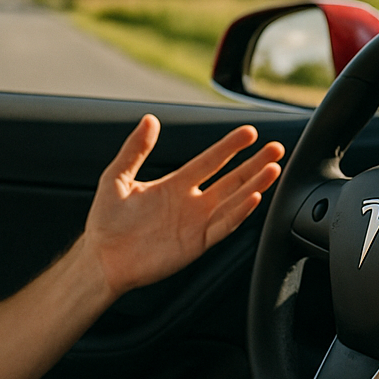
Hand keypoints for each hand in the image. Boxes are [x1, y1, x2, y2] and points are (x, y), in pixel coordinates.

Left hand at [83, 115, 284, 297]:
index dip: (230, 147)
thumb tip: (150, 119)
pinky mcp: (197, 244)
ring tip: (274, 168)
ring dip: (255, 185)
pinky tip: (254, 197)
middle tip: (276, 148)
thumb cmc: (106, 222)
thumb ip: (135, 149)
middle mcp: (191, 203)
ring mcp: (196, 223)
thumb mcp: (117, 177)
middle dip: (254, 164)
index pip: (210, 161)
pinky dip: (240, 212)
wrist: (102, 259)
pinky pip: (224, 226)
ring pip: (234, 201)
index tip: (250, 132)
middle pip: (231, 179)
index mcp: (174, 185)